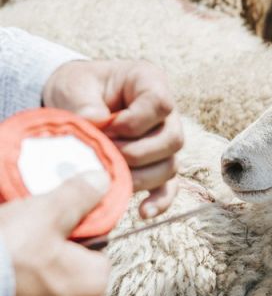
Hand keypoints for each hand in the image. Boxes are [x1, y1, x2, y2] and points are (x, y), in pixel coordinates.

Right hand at [0, 172, 111, 295]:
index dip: (76, 229)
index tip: (55, 220)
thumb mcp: (46, 213)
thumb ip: (79, 196)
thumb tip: (100, 182)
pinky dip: (12, 286)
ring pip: (44, 284)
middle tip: (28, 232)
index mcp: (94, 284)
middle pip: (72, 266)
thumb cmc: (4, 258)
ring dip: (30, 268)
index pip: (98, 247)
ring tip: (9, 248)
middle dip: (52, 249)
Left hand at [42, 60, 183, 217]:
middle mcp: (165, 115)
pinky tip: (142, 213)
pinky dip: (159, 201)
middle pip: (172, 139)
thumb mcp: (74, 86)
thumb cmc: (78, 88)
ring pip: (170, 165)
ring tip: (111, 177)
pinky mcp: (155, 165)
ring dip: (141, 177)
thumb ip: (85, 103)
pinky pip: (169, 187)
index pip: (161, 103)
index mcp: (149, 83)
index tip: (108, 127)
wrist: (74, 100)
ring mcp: (163, 141)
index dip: (136, 121)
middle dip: (137, 153)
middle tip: (106, 154)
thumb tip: (96, 124)